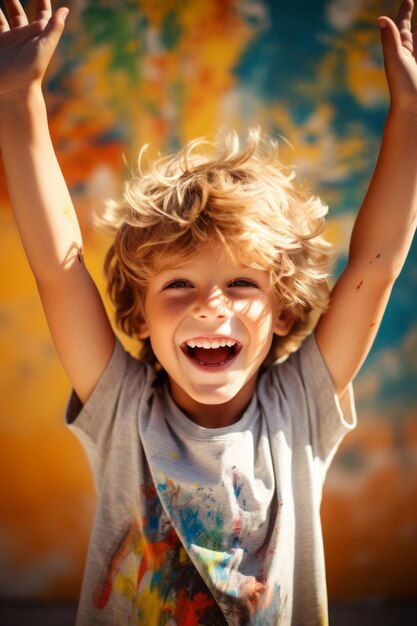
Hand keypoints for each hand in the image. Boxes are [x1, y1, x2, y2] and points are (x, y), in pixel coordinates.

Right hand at [0, 0, 67, 101]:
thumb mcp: (45, 47)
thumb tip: (65, 9)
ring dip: (0, 6)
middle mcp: (21, 36)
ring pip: (0, 17)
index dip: (41, 0)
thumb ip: (54, 27)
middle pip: (16, 10)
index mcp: (36, 34)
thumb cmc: (31, 70)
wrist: (12, 91)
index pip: (41, 11)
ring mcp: (7, 40)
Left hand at [379, 0, 416, 114]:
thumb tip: (381, 18)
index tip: (409, 0)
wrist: (413, 109)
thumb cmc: (402, 86)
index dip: (406, 11)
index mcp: (401, 48)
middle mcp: (412, 52)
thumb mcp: (395, 60)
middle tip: (415, 4)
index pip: (404, 24)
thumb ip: (390, 40)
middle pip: (416, 30)